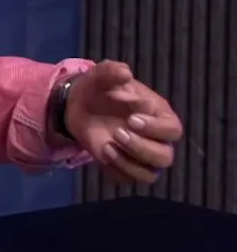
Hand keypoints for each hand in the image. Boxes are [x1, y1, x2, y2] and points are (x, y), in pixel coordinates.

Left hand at [66, 60, 181, 183]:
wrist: (79, 105)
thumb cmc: (100, 89)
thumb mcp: (103, 75)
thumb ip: (113, 72)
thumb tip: (125, 73)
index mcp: (160, 115)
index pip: (172, 130)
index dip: (155, 128)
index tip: (131, 118)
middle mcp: (156, 139)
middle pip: (165, 157)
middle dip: (141, 147)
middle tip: (118, 132)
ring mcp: (141, 156)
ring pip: (151, 174)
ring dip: (129, 163)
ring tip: (108, 146)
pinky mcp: (125, 167)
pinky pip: (128, 179)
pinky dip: (116, 169)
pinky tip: (103, 152)